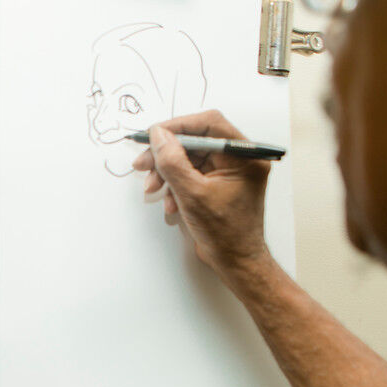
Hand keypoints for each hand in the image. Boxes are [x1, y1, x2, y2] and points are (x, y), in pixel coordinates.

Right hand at [132, 110, 272, 276]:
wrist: (235, 261)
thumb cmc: (226, 233)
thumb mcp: (193, 195)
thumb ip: (173, 162)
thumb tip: (158, 135)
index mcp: (244, 156)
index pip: (209, 124)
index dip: (178, 126)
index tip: (154, 135)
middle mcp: (238, 159)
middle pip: (195, 141)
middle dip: (166, 154)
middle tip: (143, 164)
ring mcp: (227, 171)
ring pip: (189, 158)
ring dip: (167, 172)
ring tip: (152, 189)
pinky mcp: (216, 183)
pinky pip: (191, 173)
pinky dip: (175, 185)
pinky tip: (170, 203)